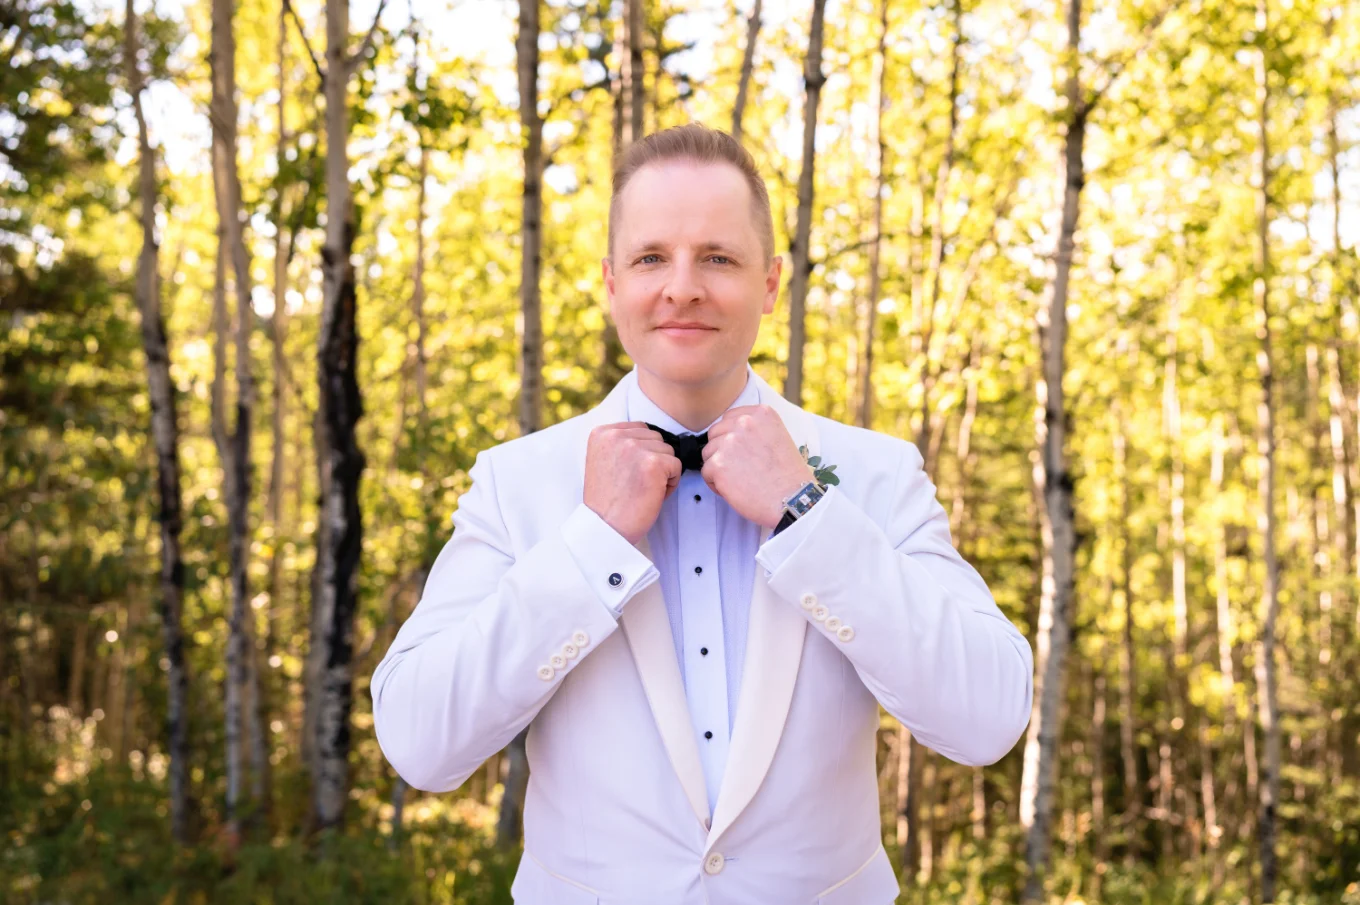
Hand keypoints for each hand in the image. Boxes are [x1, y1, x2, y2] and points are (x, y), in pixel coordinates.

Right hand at [583, 421, 681, 544]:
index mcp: (602, 433)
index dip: (642, 453)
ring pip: (668, 451)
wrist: (605, 527)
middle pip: (656, 438)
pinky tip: (652, 495)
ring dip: (663, 471)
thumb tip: (653, 438)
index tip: (629, 473)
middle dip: (654, 460)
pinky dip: (670, 483)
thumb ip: (622, 444)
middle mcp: (616, 436)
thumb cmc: (608, 500)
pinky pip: (676, 466)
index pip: (640, 430)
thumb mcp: (605, 460)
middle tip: (637, 484)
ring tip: (644, 489)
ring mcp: (634, 448)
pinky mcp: (652, 463)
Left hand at [701, 405, 815, 528]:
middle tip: (742, 469)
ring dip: (719, 468)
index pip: (729, 419)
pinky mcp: (719, 463)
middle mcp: (744, 422)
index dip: (732, 438)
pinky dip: (716, 484)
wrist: (794, 500)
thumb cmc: (788, 475)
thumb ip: (754, 429)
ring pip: (708, 453)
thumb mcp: (777, 437)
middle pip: (715, 434)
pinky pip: (706, 472)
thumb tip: (729, 433)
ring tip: (741, 480)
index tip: (744, 454)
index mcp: (761, 413)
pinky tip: (736, 489)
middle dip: (723, 452)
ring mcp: (730, 442)